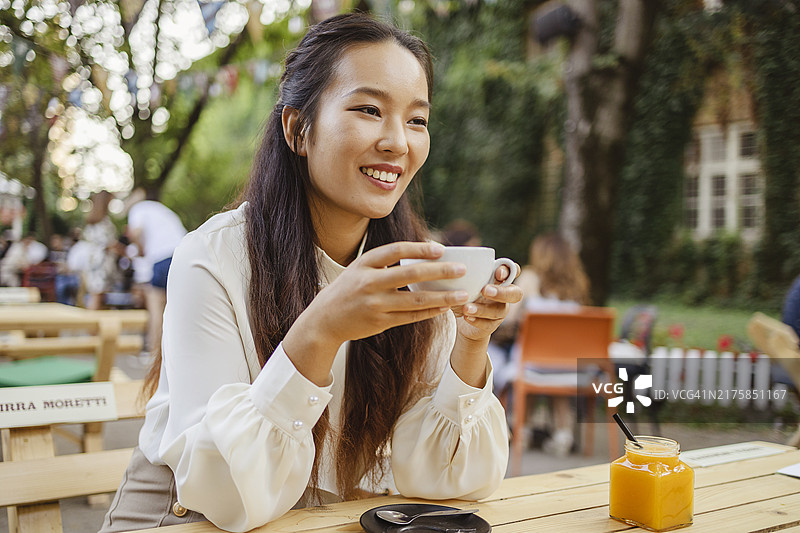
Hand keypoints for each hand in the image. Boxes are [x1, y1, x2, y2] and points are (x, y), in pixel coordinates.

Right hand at [283, 241, 469, 383]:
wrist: (324, 320)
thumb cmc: (348, 289)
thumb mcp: (360, 268)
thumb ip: (385, 262)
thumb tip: (423, 255)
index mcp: (364, 264)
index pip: (396, 250)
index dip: (419, 249)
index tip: (441, 248)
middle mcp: (369, 283)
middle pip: (410, 275)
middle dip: (439, 271)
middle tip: (461, 269)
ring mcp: (375, 305)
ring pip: (415, 301)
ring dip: (442, 297)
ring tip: (462, 294)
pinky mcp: (380, 322)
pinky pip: (411, 317)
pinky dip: (429, 312)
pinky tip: (444, 308)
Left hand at [455, 263, 522, 342]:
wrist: (461, 318)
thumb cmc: (465, 291)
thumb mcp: (465, 280)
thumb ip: (466, 272)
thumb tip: (452, 260)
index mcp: (499, 279)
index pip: (512, 271)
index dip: (509, 271)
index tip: (498, 273)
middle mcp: (504, 294)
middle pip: (516, 293)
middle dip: (502, 292)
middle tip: (484, 290)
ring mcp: (500, 310)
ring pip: (498, 310)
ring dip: (482, 309)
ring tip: (466, 308)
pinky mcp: (492, 325)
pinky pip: (488, 324)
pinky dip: (476, 320)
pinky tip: (466, 317)